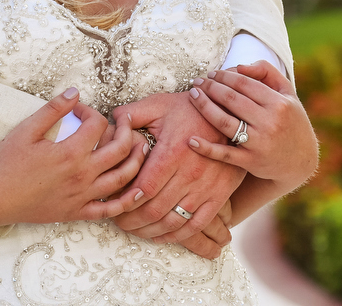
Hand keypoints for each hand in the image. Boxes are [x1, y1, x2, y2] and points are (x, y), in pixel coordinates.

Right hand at [0, 88, 147, 226]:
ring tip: (142, 147)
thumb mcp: (27, 129)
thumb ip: (53, 109)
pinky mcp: (79, 212)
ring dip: (137, 161)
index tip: (80, 109)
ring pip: (123, 179)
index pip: (97, 125)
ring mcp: (83, 195)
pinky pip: (111, 210)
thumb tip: (75, 91)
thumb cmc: (8, 163)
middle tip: (125, 122)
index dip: (92, 111)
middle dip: (127, 131)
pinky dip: (128, 201)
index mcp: (71, 152)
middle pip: (120, 150)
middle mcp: (83, 174)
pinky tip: (137, 191)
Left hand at [107, 92, 244, 248]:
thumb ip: (132, 113)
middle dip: (133, 221)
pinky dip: (178, 236)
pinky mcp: (220, 195)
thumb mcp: (159, 105)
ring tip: (136, 230)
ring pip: (175, 221)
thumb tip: (112, 122)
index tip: (113, 206)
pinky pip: (197, 224)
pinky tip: (162, 235)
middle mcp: (190, 173)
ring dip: (152, 231)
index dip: (126, 202)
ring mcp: (206, 187)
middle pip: (156, 209)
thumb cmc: (190, 110)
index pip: (144, 188)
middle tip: (119, 222)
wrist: (229, 117)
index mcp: (172, 152)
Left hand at [186, 61, 318, 191]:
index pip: (243, 83)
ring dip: (203, 106)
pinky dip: (206, 148)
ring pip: (224, 121)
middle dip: (210, 87)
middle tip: (196, 81)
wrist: (300, 161)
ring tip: (192, 96)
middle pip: (231, 99)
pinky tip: (191, 140)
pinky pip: (224, 154)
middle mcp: (270, 123)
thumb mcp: (287, 93)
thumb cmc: (289, 120)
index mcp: (279, 104)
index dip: (223, 76)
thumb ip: (267, 72)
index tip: (210, 73)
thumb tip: (239, 66)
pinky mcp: (251, 162)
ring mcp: (259, 143)